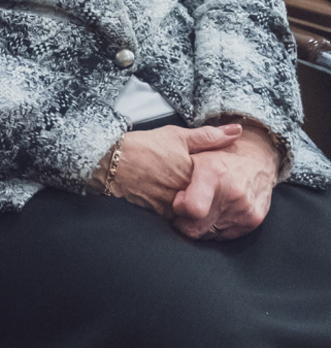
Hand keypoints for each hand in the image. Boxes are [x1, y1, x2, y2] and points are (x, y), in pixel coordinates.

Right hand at [101, 123, 238, 215]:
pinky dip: (179, 210)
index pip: (220, 182)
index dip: (220, 179)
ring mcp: (174, 205)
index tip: (221, 176)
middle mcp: (187, 191)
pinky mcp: (160, 213)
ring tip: (186, 191)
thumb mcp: (177, 136)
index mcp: (195, 172)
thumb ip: (209, 136)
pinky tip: (174, 198)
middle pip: (208, 198)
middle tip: (204, 186)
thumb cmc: (144, 146)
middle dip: (210, 194)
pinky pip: (178, 217)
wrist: (110, 161)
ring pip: (194, 210)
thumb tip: (237, 130)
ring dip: (195, 204)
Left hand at [173, 123, 279, 240]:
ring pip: (207, 234)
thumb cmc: (219, 155)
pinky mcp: (253, 222)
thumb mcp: (196, 148)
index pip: (192, 209)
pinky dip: (213, 226)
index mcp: (214, 174)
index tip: (179, 197)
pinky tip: (213, 210)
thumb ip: (175, 161)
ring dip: (199, 224)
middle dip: (184, 220)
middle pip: (195, 228)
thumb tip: (154, 168)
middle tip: (184, 206)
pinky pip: (222, 236)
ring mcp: (245, 210)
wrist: (258, 159)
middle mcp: (233, 194)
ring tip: (200, 204)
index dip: (179, 207)